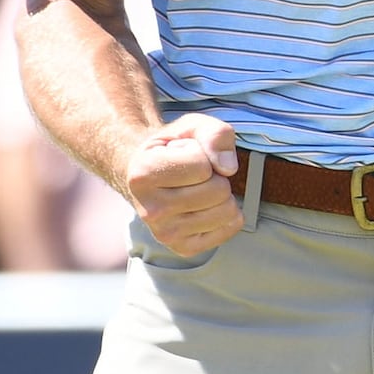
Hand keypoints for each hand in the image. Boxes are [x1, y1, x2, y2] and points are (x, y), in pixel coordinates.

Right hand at [121, 112, 245, 257]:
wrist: (147, 176)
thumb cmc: (171, 149)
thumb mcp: (190, 126)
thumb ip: (214, 133)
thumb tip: (228, 167)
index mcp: (143, 174)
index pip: (203, 167)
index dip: (202, 155)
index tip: (184, 156)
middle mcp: (150, 210)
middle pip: (219, 190)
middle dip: (215, 176)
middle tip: (195, 175)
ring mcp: (166, 234)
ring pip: (227, 210)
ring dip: (222, 194)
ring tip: (198, 188)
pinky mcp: (183, 248)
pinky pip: (230, 227)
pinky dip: (226, 213)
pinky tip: (204, 206)